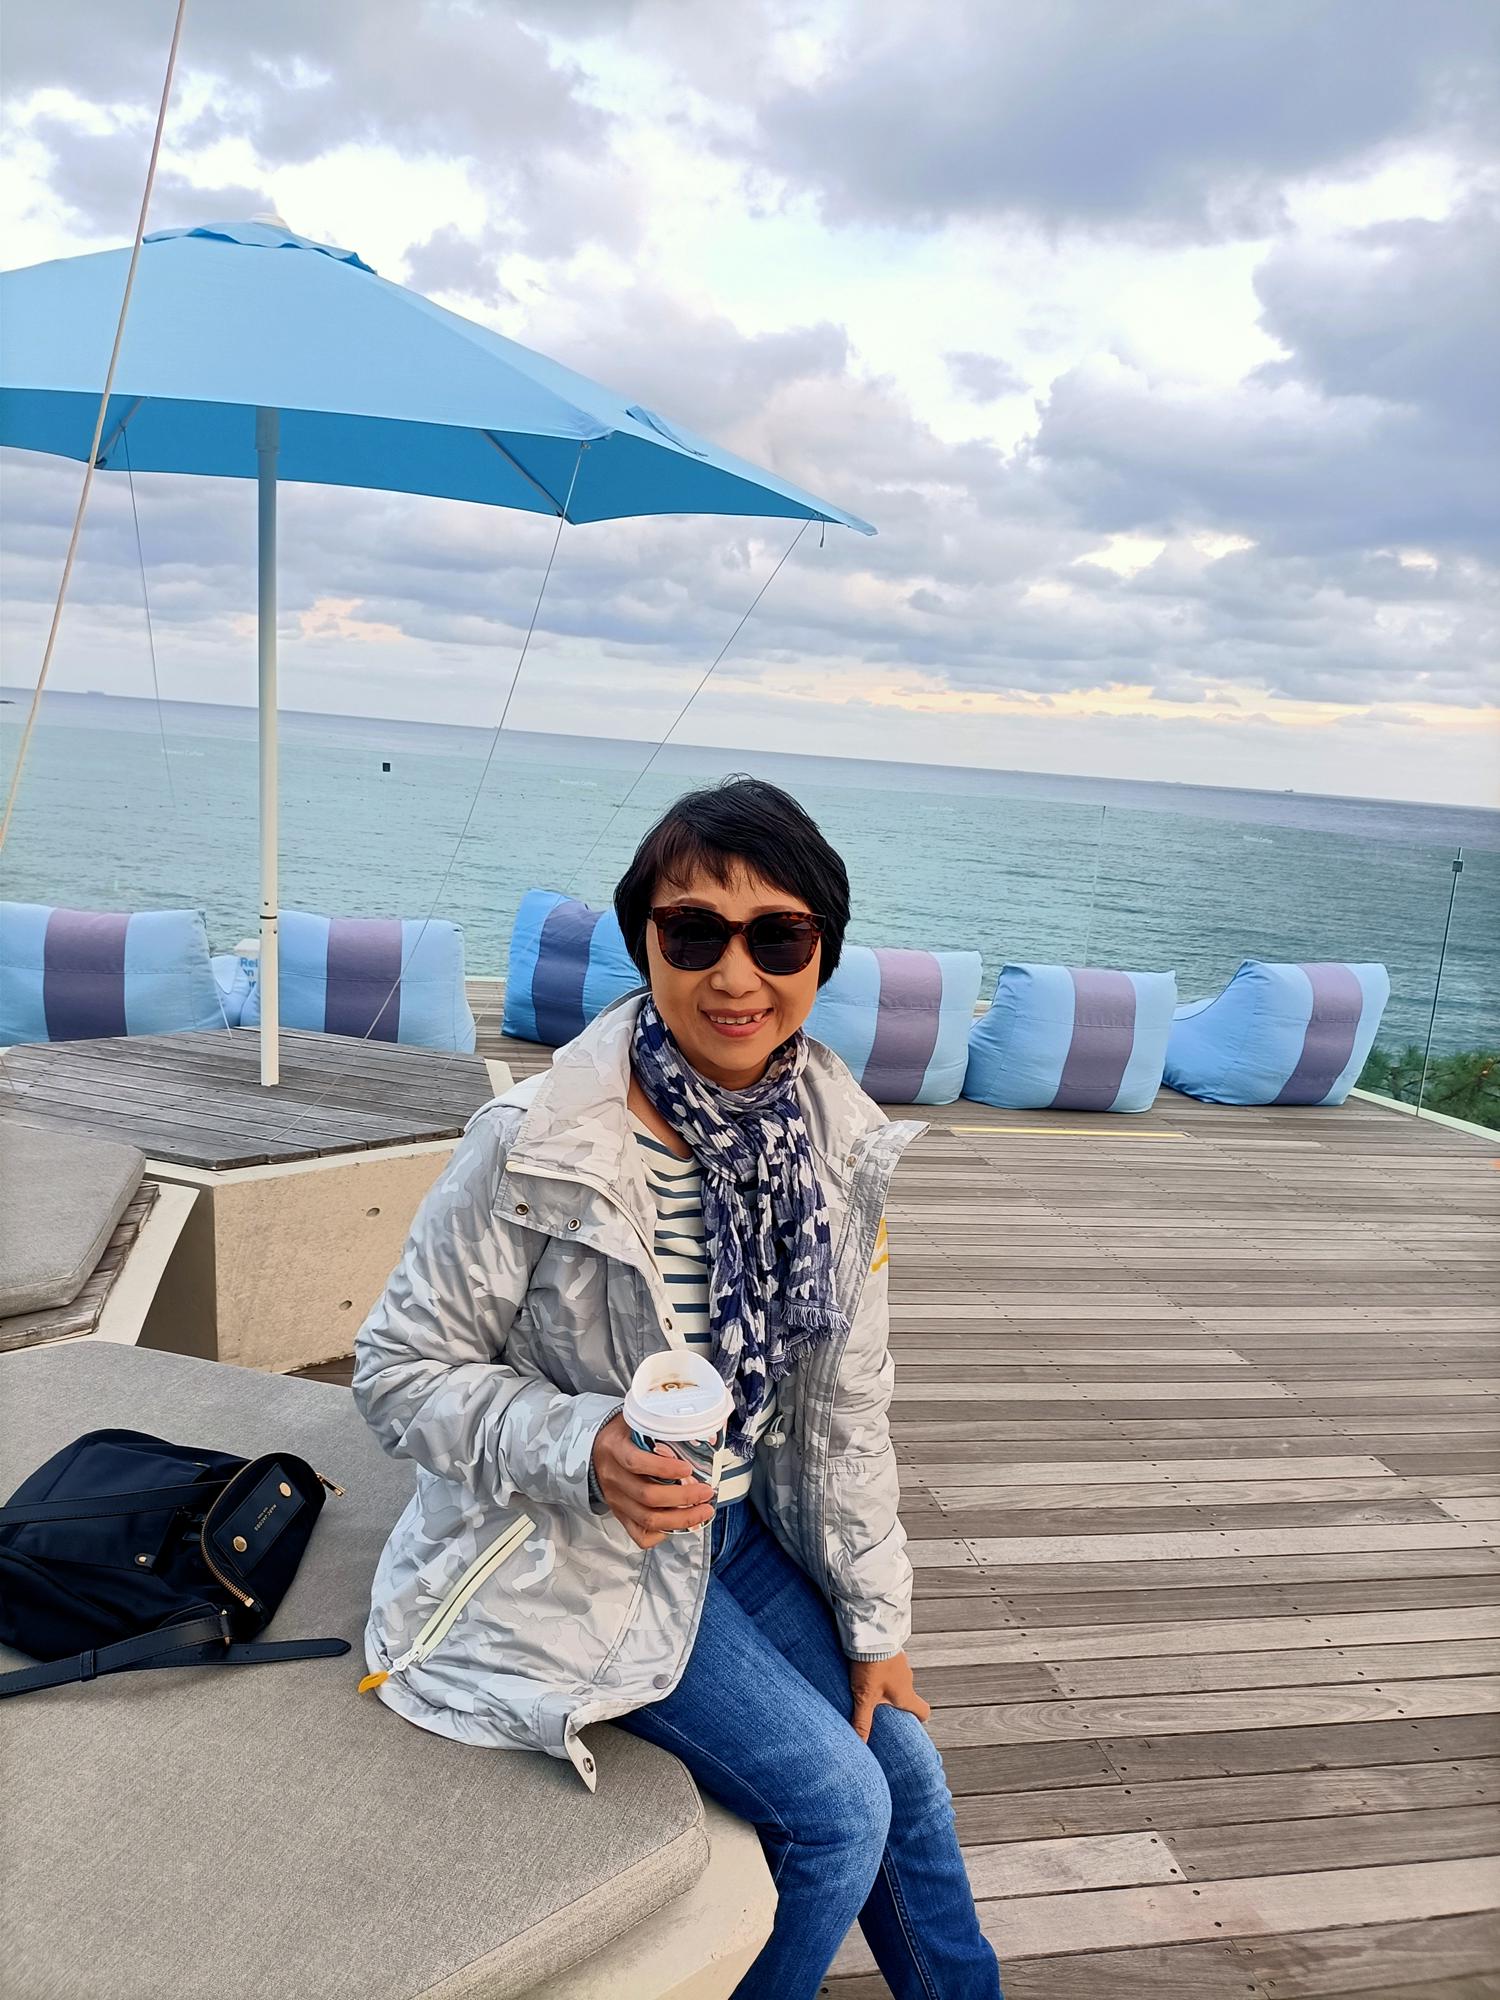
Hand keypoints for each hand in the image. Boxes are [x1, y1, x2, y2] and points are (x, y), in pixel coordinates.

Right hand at [591, 1413, 716, 1549]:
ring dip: (680, 1519)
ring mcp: (616, 1500)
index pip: (636, 1462)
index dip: (663, 1468)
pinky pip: (639, 1534)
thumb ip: (663, 1423)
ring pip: (647, 1519)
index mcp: (615, 1449)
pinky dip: (661, 1534)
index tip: (687, 1468)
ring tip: (703, 1511)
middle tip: (706, 1492)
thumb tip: (706, 1429)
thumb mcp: (636, 1420)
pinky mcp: (620, 1515)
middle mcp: (613, 1477)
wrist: (596, 1450)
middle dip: (683, 1497)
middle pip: (647, 1496)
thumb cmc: (623, 1434)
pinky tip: (678, 1525)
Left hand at [848, 1653, 930, 1741]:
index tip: (912, 1723)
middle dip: (896, 1703)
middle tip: (880, 1708)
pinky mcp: (891, 1650)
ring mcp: (901, 1663)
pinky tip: (865, 1668)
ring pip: (897, 1679)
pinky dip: (881, 1668)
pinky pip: (889, 1664)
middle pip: (907, 1695)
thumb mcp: (864, 1697)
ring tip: (868, 1686)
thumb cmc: (871, 1666)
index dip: (919, 1718)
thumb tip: (861, 1745)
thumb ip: (862, 1721)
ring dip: (886, 1684)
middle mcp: (907, 1679)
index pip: (923, 1711)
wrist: (870, 1632)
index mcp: (906, 1694)